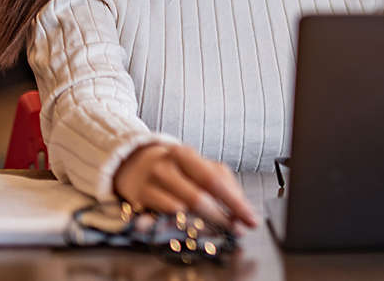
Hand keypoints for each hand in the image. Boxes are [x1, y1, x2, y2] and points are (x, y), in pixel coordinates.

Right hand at [114, 143, 257, 229]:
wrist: (133, 162)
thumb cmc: (175, 166)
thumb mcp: (198, 166)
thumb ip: (222, 182)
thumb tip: (242, 206)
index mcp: (186, 154)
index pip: (215, 181)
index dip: (235, 202)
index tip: (250, 219)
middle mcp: (167, 166)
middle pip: (199, 197)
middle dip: (221, 218)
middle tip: (236, 230)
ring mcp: (152, 182)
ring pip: (182, 209)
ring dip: (204, 224)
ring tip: (219, 230)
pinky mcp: (139, 198)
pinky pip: (163, 216)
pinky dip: (180, 224)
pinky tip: (192, 228)